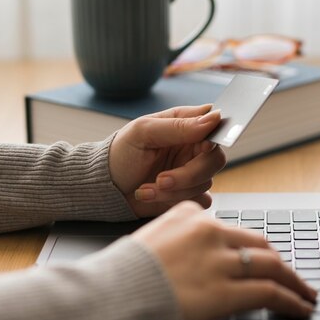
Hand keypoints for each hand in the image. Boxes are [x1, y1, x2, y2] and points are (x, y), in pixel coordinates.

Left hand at [109, 104, 226, 216]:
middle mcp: (191, 148)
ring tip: (147, 187)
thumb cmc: (119, 154)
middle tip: (161, 179)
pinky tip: (152, 196)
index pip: (215, 126)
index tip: (201, 147)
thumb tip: (212, 118)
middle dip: (189, 174)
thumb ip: (178, 126)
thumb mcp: (143, 133)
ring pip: (205, 183)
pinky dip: (175, 201)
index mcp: (184, 125)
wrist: (105, 189)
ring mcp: (190, 172)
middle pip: (214, 160)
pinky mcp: (187, 193)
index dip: (213, 138)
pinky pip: (200, 200)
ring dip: (174, 190)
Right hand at [133, 201, 317, 319]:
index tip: (263, 259)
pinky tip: (300, 308)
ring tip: (305, 294)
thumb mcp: (150, 240)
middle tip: (292, 277)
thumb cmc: (122, 275)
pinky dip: (291, 301)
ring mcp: (219, 261)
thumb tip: (196, 256)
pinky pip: (270, 293)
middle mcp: (209, 232)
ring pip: (272, 266)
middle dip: (279, 262)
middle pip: (259, 244)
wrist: (107, 297)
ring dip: (294, 282)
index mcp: (190, 216)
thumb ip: (179, 239)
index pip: (233, 231)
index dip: (253, 248)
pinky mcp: (226, 291)